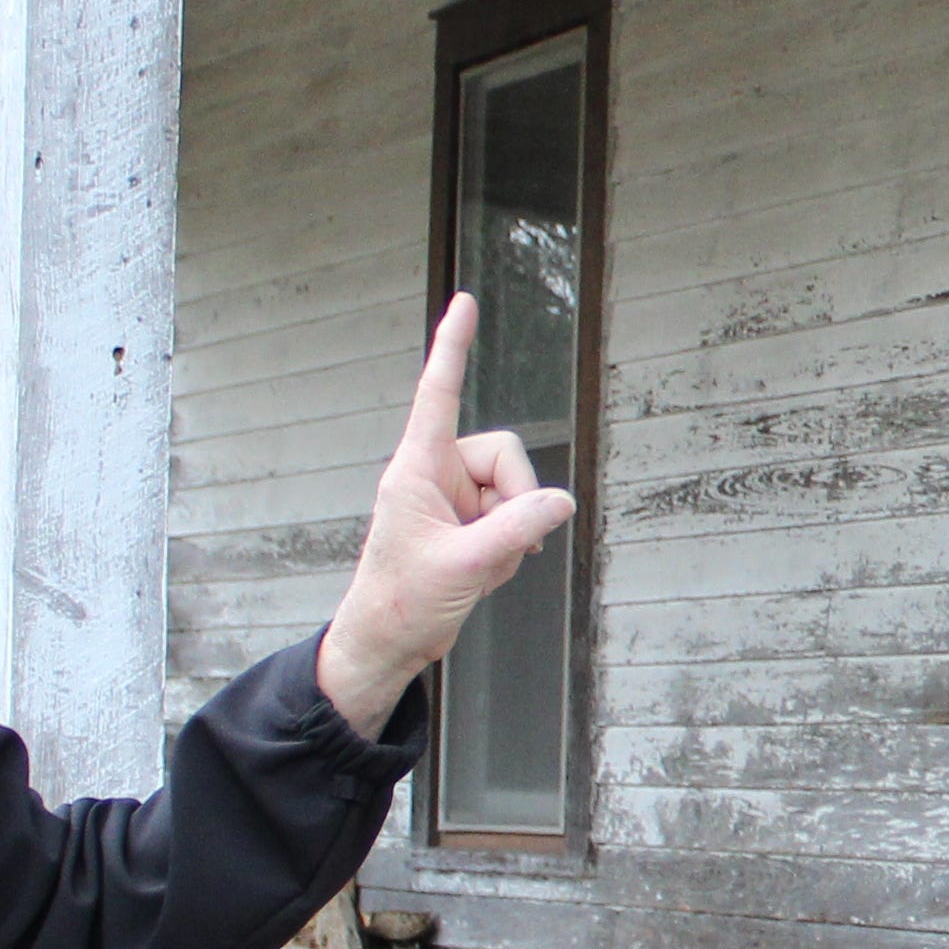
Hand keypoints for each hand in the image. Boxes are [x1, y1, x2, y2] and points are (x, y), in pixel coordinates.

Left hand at [315, 296, 576, 736]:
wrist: (387, 645)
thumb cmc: (402, 602)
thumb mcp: (467, 565)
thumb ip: (519, 529)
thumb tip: (560, 501)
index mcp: (416, 469)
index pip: (438, 394)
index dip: (453, 346)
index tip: (463, 302)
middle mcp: (433, 475)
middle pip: (503, 455)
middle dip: (516, 499)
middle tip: (500, 545)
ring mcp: (450, 500)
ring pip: (513, 489)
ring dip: (511, 530)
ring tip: (483, 566)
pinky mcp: (464, 525)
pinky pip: (510, 517)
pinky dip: (509, 546)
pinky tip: (485, 573)